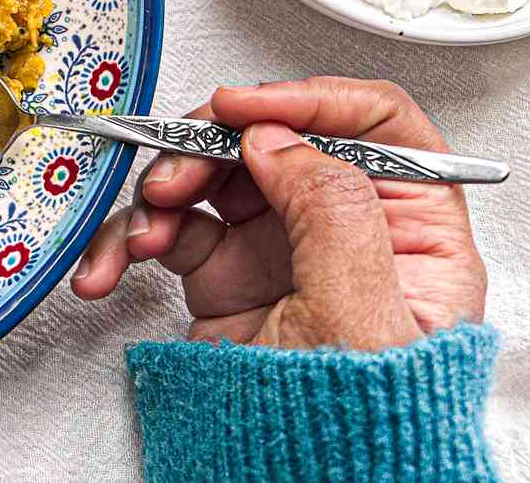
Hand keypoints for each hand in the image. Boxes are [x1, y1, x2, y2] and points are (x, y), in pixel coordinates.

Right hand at [71, 77, 486, 349]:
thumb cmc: (363, 428)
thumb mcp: (362, 316)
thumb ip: (330, 210)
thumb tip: (278, 137)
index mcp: (413, 230)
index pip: (379, 126)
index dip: (311, 100)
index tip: (247, 108)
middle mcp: (345, 229)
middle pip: (277, 139)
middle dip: (212, 148)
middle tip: (177, 169)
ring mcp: (280, 248)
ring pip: (213, 175)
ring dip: (163, 192)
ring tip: (145, 231)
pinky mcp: (223, 273)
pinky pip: (170, 229)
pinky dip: (132, 240)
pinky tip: (116, 263)